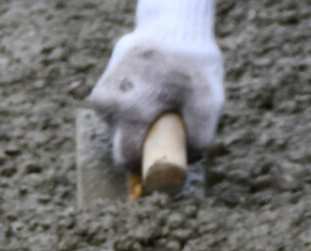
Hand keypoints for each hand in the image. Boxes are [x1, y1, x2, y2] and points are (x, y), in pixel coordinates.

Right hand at [87, 34, 222, 169]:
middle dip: (142, 144)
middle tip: (166, 132)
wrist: (172, 24)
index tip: (159, 164)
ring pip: (118, 127)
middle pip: (121, 144)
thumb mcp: (209, 99)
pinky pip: (116, 112)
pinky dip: (132, 109)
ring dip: (138, 124)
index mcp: (129, 112)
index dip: (144, 166)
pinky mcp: (101, 87)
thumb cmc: (192, 62)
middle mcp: (108, 105)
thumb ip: (201, 136)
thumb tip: (188, 161)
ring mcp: (101, 95)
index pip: (127, 158)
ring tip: (159, 102)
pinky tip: (148, 93)